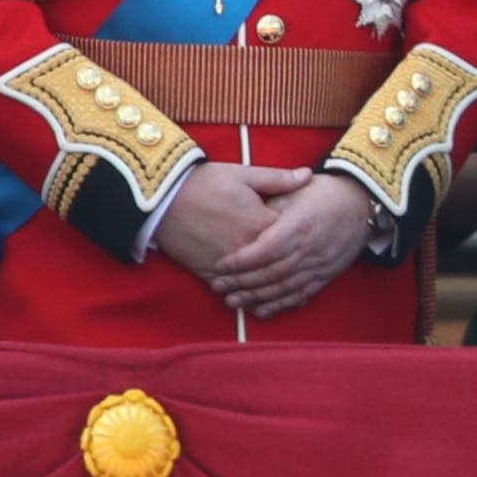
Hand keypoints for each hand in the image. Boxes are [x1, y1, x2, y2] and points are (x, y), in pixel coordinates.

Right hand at [155, 162, 310, 282]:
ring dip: (272, 287)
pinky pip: (232, 289)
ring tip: (289, 289)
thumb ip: (279, 179)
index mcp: (260, 223)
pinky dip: (245, 295)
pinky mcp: (208, 272)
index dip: (303, 234)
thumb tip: (308, 175)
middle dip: (292, 264)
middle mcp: (247, 249)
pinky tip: (258, 301)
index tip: (313, 232)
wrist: (163, 199)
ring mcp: (227, 264)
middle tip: (308, 264)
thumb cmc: (205, 182)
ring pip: (257, 282)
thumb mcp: (245, 174)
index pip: (293, 236)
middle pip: (278, 263)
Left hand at [210, 173, 373, 318]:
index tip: (219, 265)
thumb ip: (269, 206)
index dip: (240, 261)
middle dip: (241, 282)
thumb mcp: (296, 191)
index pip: (264, 250)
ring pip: (283, 287)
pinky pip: (301, 294)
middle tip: (218, 286)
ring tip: (232, 301)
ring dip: (255, 297)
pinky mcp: (327, 274)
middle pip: (270, 272)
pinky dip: (280, 304)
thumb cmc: (324, 193)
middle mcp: (310, 248)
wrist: (362, 202)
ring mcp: (320, 264)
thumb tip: (241, 223)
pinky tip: (262, 309)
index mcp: (300, 226)